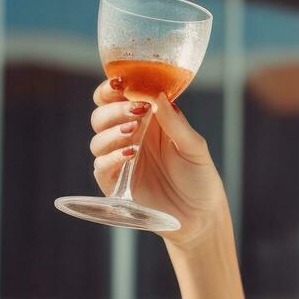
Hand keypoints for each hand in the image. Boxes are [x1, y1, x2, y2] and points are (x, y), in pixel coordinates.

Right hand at [89, 77, 228, 248]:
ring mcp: (121, 160)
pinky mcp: (116, 184)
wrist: (201, 215)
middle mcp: (130, 137)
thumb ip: (175, 122)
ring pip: (97, 139)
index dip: (111, 88)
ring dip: (112, 132)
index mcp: (147, 121)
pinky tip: (131, 154)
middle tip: (136, 110)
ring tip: (134, 133)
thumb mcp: (194, 146)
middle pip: (101, 115)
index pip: (117, 98)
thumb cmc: (200, 176)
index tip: (120, 83)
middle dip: (114, 110)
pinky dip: (111, 157)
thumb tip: (158, 94)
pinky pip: (101, 166)